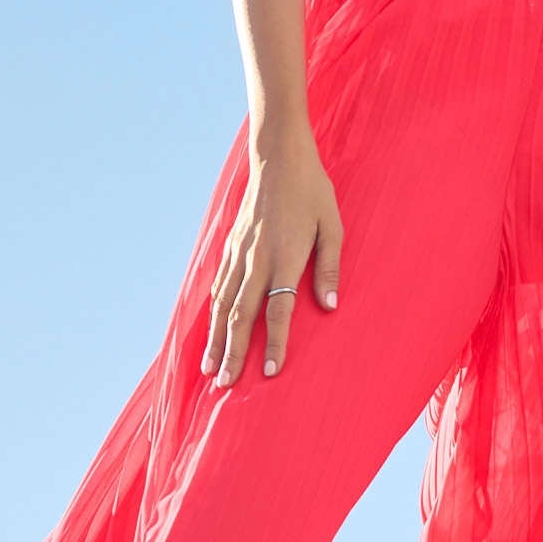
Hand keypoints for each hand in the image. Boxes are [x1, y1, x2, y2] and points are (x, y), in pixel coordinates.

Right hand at [200, 134, 342, 385]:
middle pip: (241, 316)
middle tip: (226, 385)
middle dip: (233, 353)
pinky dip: (212, 313)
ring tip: (210, 369)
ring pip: (223, 305)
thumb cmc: (312, 190)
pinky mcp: (231, 246)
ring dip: (216, 339)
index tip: (270, 373)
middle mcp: (256, 259)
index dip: (275, 344)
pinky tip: (210, 330)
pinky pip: (218, 286)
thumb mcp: (332, 225)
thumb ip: (328, 267)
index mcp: (284, 256)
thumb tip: (329, 306)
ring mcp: (239, 253)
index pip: (278, 310)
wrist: (277, 156)